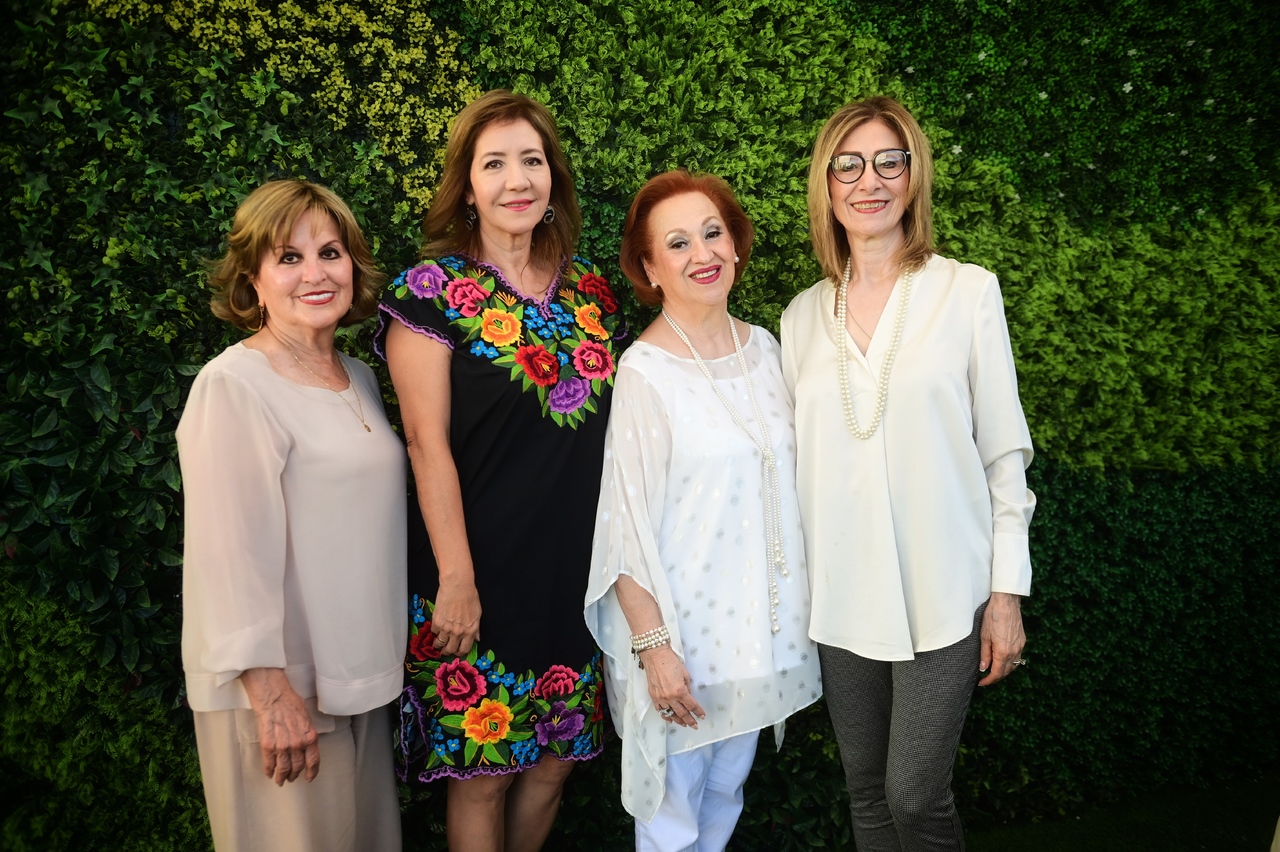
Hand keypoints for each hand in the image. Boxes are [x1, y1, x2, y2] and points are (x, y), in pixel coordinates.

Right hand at [240, 668, 319, 784]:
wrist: (274, 697)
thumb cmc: (291, 703)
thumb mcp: (307, 717)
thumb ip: (307, 733)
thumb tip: (307, 743)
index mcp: (310, 737)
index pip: (313, 760)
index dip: (311, 772)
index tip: (309, 778)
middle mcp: (298, 745)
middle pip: (297, 766)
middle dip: (295, 774)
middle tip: (292, 778)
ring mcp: (282, 746)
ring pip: (283, 768)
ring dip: (282, 776)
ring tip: (280, 780)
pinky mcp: (268, 746)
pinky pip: (269, 763)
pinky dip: (269, 770)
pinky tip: (269, 773)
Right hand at [431, 580, 481, 656]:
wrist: (457, 586)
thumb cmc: (470, 597)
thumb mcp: (477, 614)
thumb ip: (476, 628)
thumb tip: (476, 638)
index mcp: (470, 631)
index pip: (465, 648)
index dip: (460, 652)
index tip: (457, 652)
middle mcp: (458, 633)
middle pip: (451, 649)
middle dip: (447, 652)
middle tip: (445, 651)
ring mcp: (446, 628)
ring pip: (439, 643)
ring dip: (438, 645)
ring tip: (437, 645)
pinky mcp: (436, 622)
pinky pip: (433, 632)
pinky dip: (434, 632)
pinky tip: (436, 629)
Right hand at [639, 645, 705, 728]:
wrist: (655, 656)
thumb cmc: (671, 662)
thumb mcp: (685, 675)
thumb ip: (687, 688)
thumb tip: (688, 697)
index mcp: (680, 691)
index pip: (692, 705)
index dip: (698, 712)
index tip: (702, 716)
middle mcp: (670, 698)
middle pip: (682, 713)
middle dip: (690, 720)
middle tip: (695, 725)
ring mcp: (661, 698)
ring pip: (671, 714)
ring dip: (678, 720)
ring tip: (684, 724)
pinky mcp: (653, 696)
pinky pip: (660, 710)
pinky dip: (665, 716)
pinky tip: (670, 719)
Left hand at [978, 592, 1025, 686]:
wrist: (1006, 603)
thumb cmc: (993, 617)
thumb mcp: (984, 636)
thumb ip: (985, 654)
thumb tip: (983, 668)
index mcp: (1003, 652)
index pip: (997, 673)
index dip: (989, 680)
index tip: (982, 683)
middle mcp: (1014, 651)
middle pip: (1006, 671)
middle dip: (996, 677)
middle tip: (986, 679)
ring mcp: (1020, 646)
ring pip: (1013, 665)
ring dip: (1004, 671)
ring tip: (993, 671)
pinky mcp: (1022, 641)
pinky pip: (1017, 657)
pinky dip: (1010, 662)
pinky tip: (1003, 660)